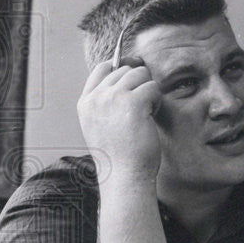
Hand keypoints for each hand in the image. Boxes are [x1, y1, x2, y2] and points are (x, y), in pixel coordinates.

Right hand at [77, 58, 162, 182]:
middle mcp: (97, 97)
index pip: (102, 68)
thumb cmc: (119, 154)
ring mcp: (114, 98)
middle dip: (139, 84)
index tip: (135, 78)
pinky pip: (153, 86)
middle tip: (142, 108)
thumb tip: (131, 71)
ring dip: (149, 91)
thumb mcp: (102, 124)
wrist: (124, 175)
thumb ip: (108, 101)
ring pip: (140, 74)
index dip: (121, 67)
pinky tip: (151, 117)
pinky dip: (157, 100)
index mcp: (86, 102)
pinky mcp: (134, 103)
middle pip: (125, 69)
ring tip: (146, 113)